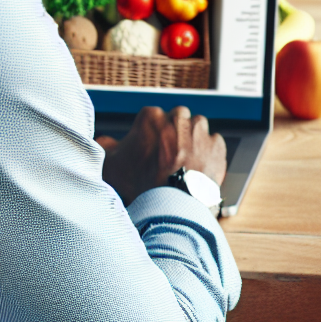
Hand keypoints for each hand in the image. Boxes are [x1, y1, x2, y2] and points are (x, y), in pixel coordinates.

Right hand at [97, 106, 225, 206]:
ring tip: (183, 162)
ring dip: (191, 140)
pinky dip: (208, 153)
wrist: (173, 204)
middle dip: (172, 133)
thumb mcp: (111, 164)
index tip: (149, 149)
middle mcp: (177, 118)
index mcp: (151, 117)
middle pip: (175, 119)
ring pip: (196, 128)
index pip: (150, 118)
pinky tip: (197, 167)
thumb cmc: (141, 183)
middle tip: (165, 156)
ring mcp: (200, 131)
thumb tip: (103, 141)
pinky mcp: (217, 146)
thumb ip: (105, 147)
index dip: (149, 135)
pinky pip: (214, 143)